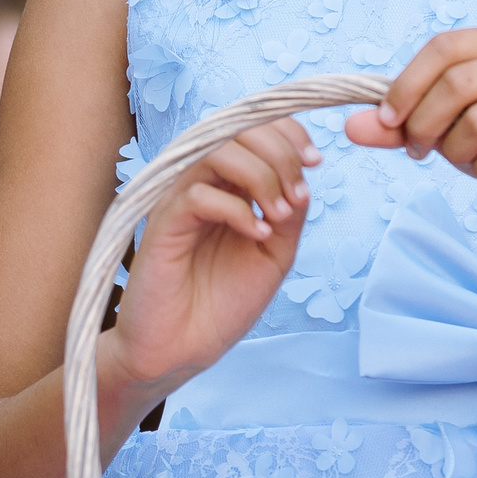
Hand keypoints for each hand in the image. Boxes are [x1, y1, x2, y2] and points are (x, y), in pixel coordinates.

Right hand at [103, 120, 318, 390]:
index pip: (256, 127)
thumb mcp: (275, 252)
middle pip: (239, 129)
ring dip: (262, 176)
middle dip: (280, 155)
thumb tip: (304, 175)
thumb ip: (290, 210)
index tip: (314, 162)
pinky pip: (198, 194)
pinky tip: (256, 235)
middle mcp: (202, 180)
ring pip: (218, 149)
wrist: (183, 350)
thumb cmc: (224, 301)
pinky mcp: (162, 223)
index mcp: (229, 181)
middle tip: (297, 198)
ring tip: (279, 216)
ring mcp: (179, 198)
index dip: (289, 133)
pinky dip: (238, 210)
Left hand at [343, 27, 476, 245]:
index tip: (389, 119)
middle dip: (425, 122)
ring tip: (464, 158)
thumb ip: (397, 124)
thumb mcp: (441, 127)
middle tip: (418, 148)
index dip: (408, 83)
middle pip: (459, 82)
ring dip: (456, 150)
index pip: (446, 45)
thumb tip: (350, 126)